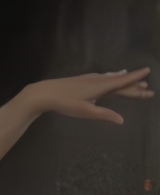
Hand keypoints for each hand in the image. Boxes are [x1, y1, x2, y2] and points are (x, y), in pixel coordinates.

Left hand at [22, 67, 151, 124]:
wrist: (46, 93)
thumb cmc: (66, 103)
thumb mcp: (86, 112)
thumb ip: (104, 115)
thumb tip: (121, 120)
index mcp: (102, 87)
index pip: (123, 83)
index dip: (136, 80)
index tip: (148, 74)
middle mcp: (99, 80)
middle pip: (120, 82)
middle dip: (134, 85)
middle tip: (147, 88)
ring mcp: (91, 78)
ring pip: (111, 78)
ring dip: (123, 79)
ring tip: (133, 77)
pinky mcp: (83, 79)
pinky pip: (103, 76)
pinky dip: (111, 76)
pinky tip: (111, 75)